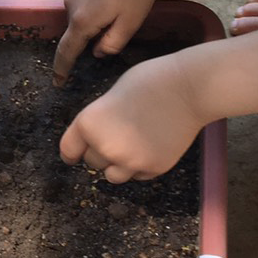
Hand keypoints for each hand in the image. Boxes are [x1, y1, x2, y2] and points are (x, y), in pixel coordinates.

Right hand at [53, 0, 160, 84]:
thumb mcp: (132, 21)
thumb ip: (113, 42)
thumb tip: (98, 52)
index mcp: (82, 21)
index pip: (67, 52)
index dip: (62, 70)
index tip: (57, 83)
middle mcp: (69, 4)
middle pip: (77, 28)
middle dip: (92, 30)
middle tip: (121, 17)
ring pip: (80, 8)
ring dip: (94, 9)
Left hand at [59, 54, 204, 182]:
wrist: (189, 88)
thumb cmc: (150, 81)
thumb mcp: (112, 94)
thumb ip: (100, 119)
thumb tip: (97, 136)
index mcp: (89, 124)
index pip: (69, 150)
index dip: (72, 152)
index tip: (74, 155)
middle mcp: (105, 147)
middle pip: (92, 162)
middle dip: (100, 152)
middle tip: (117, 136)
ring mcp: (130, 161)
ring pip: (112, 175)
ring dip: (117, 165)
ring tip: (131, 146)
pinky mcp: (153, 168)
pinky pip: (137, 176)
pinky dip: (140, 166)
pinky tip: (151, 146)